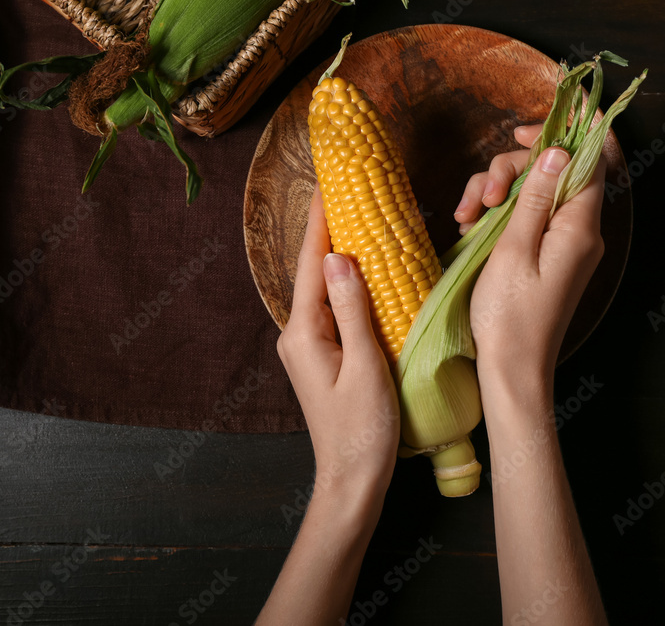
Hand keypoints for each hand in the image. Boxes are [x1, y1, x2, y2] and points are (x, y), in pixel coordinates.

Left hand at [277, 189, 399, 509]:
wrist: (352, 479)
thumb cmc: (363, 429)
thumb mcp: (365, 365)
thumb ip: (353, 309)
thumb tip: (338, 256)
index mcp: (303, 334)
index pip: (310, 266)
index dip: (321, 224)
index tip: (328, 185)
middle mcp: (298, 336)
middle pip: (314, 275)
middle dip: (331, 234)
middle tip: (348, 193)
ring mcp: (309, 348)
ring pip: (325, 293)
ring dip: (340, 260)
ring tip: (359, 221)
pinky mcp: (324, 358)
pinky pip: (335, 312)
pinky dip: (349, 289)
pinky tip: (366, 276)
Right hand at [455, 124, 606, 404]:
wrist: (510, 368)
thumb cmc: (509, 315)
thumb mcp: (514, 249)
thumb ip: (536, 197)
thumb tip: (558, 151)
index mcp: (580, 227)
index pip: (592, 160)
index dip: (567, 133)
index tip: (528, 131)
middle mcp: (578, 231)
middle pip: (552, 172)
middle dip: (511, 171)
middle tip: (482, 195)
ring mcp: (561, 244)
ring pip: (532, 193)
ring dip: (495, 193)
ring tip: (465, 217)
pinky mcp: (543, 255)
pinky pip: (525, 218)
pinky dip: (496, 216)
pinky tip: (469, 228)